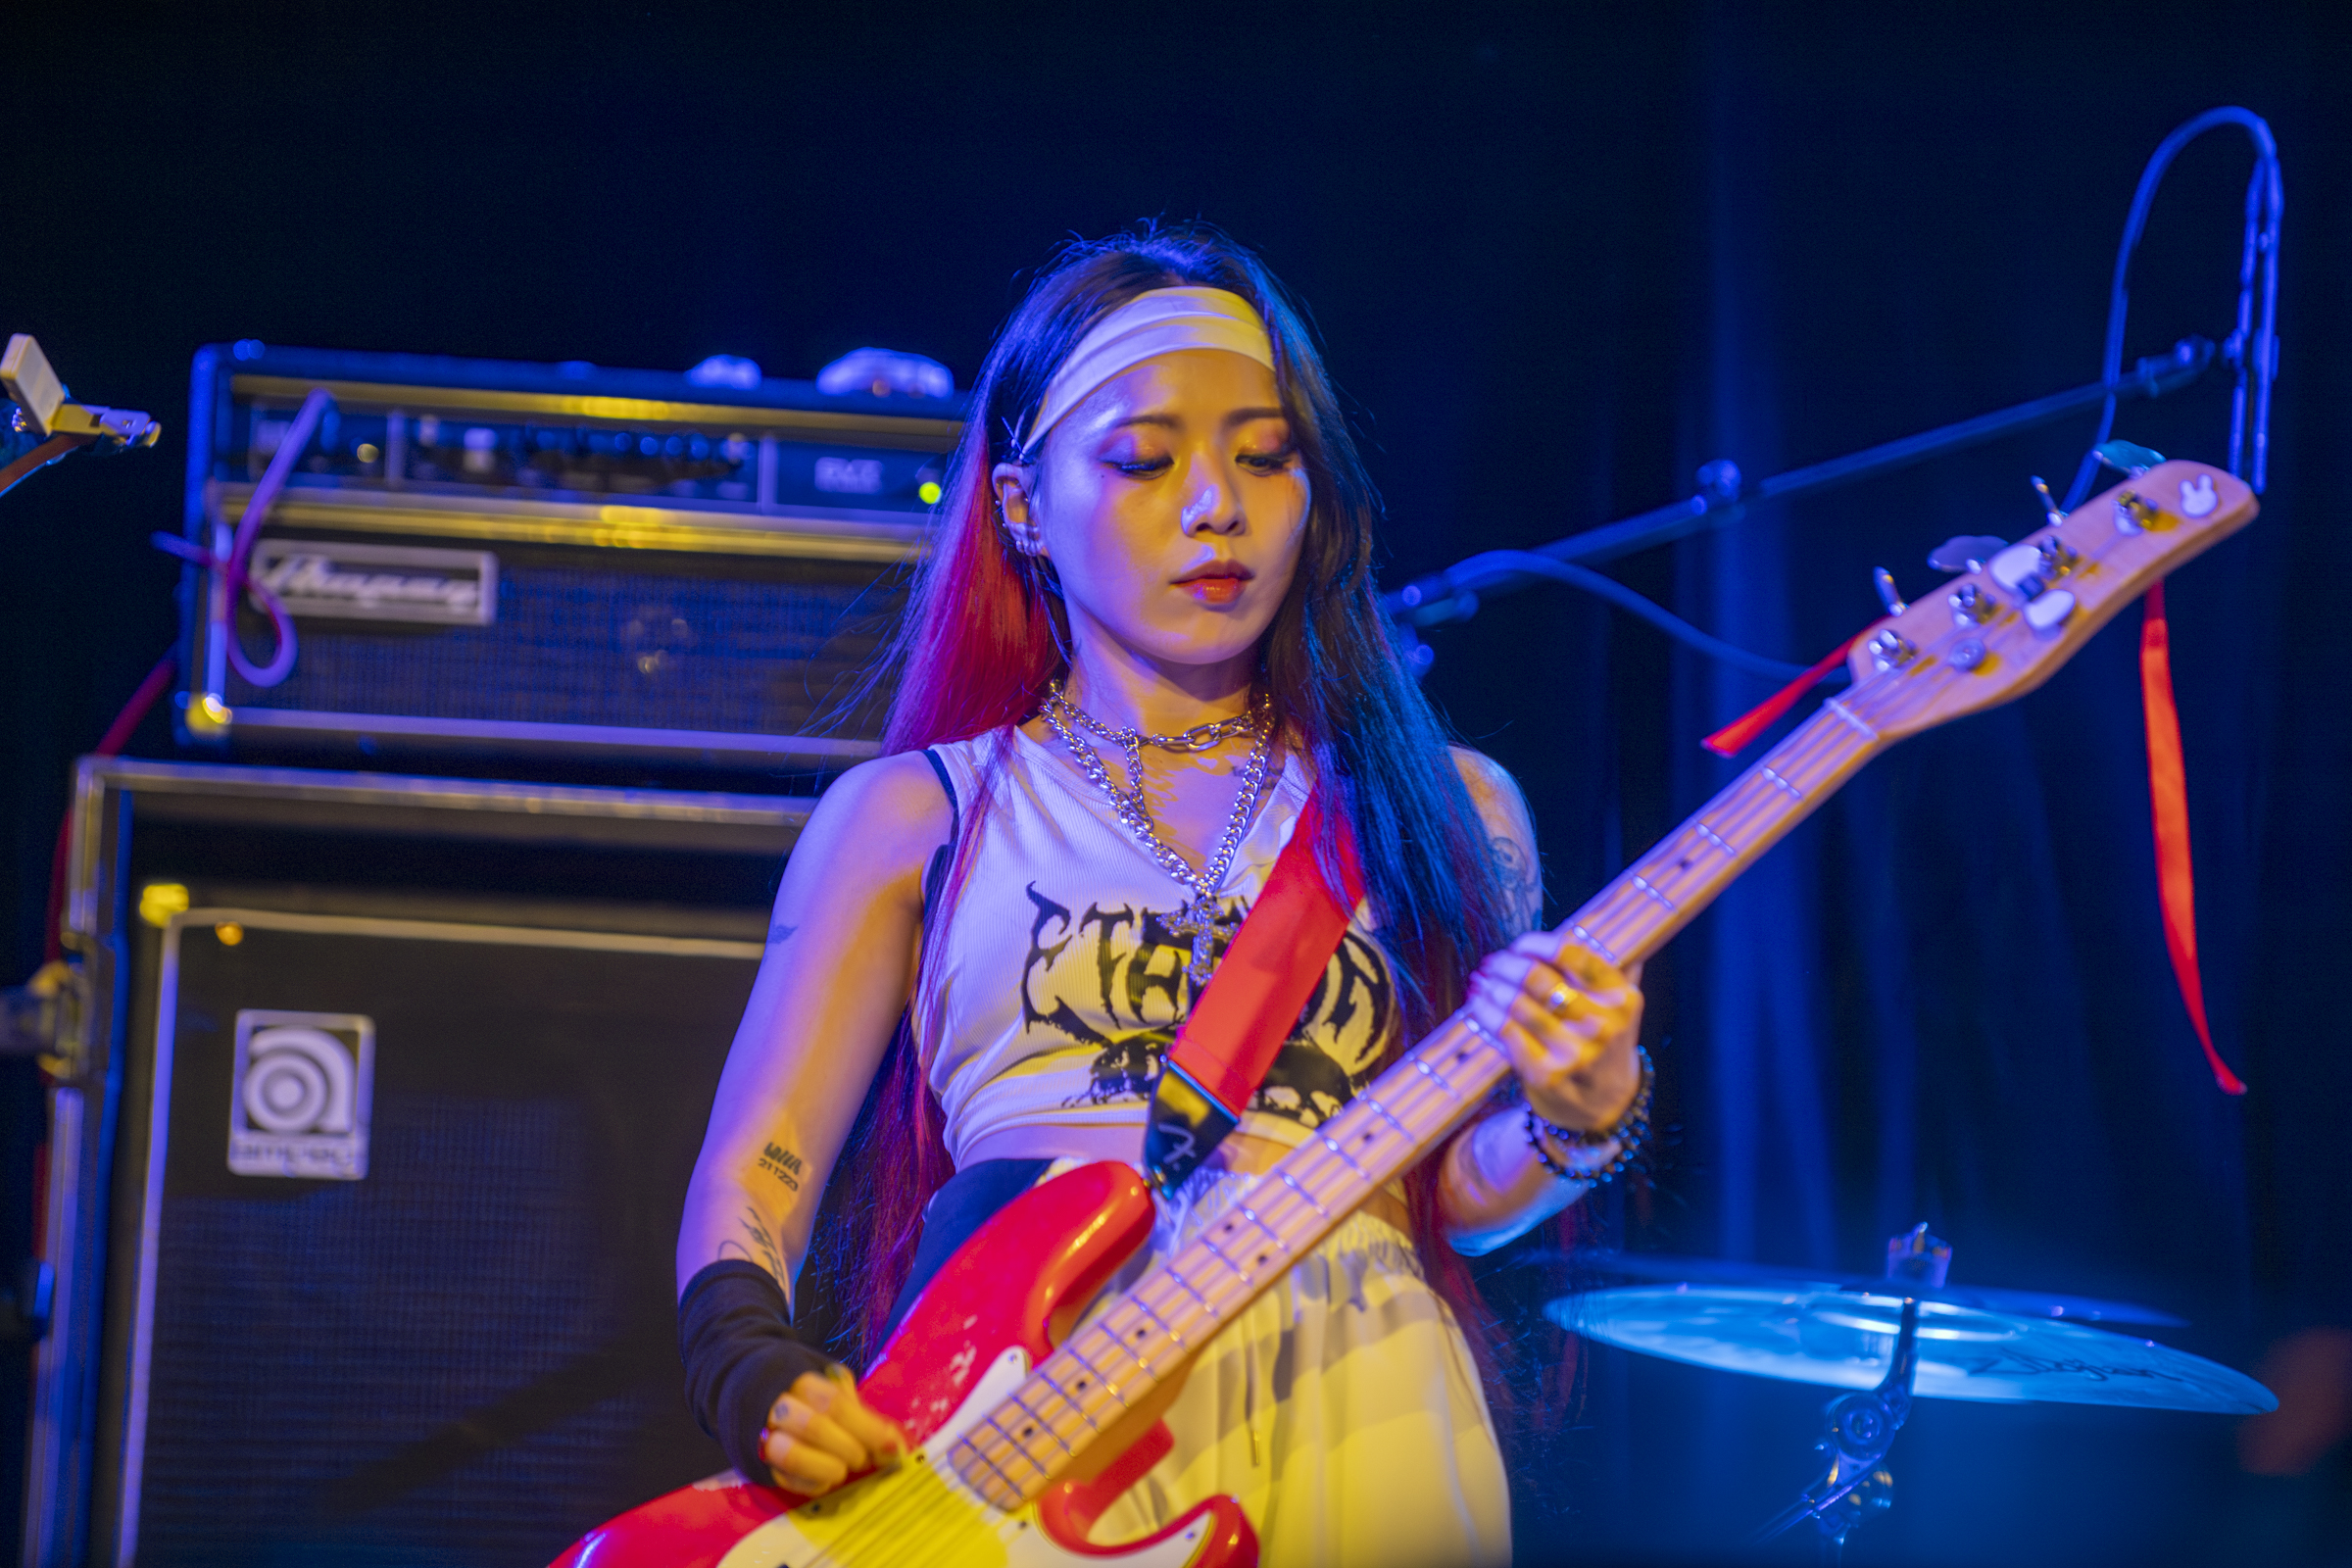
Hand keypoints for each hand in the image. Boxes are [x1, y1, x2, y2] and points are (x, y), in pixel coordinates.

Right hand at [762, 1367, 905, 1493]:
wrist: (764, 1405)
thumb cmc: (816, 1403)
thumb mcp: (840, 1397)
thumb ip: (866, 1417)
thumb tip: (894, 1445)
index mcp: (804, 1383)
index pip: (836, 1404)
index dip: (867, 1428)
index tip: (889, 1448)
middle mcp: (780, 1407)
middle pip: (815, 1427)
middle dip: (849, 1449)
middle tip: (863, 1458)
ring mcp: (766, 1437)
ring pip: (794, 1456)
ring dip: (830, 1469)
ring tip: (842, 1468)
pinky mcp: (763, 1466)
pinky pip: (789, 1481)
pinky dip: (814, 1484)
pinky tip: (825, 1478)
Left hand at [1469, 933, 1643, 1134]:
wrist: (1603, 1104)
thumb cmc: (1603, 1040)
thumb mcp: (1619, 1004)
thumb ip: (1613, 964)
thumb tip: (1604, 919)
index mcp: (1622, 998)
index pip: (1572, 954)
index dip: (1536, 944)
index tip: (1520, 945)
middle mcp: (1601, 1025)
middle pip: (1537, 977)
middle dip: (1507, 964)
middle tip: (1494, 963)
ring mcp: (1573, 1052)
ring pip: (1516, 1004)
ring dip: (1491, 986)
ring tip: (1482, 980)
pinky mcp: (1545, 1075)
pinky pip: (1504, 1031)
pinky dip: (1485, 1012)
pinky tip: (1479, 1003)